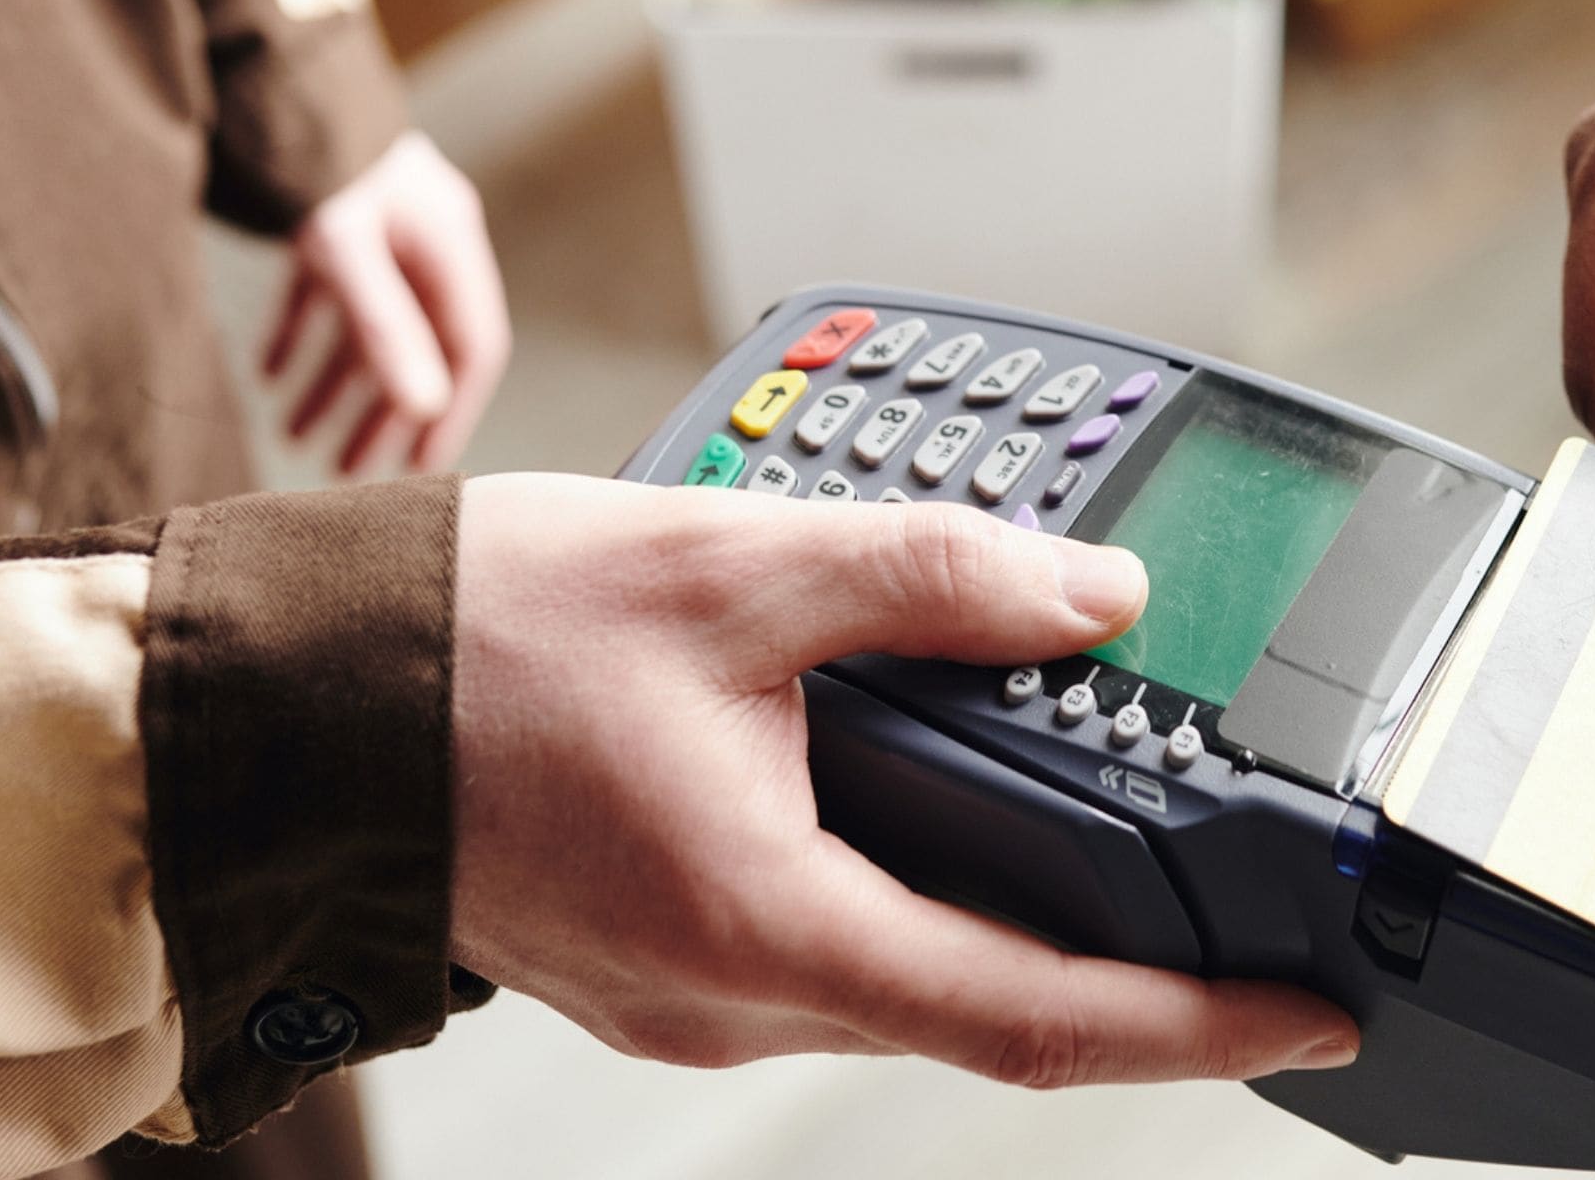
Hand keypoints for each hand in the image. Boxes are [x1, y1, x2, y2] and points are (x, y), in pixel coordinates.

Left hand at [264, 132, 510, 475]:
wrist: (265, 64)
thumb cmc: (317, 152)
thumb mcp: (348, 246)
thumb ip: (385, 326)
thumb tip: (424, 408)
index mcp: (448, 246)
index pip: (470, 348)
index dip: (450, 412)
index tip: (421, 469)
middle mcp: (423, 241)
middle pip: (418, 345)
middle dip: (382, 412)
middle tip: (349, 472)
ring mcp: (381, 231)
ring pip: (369, 325)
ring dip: (336, 383)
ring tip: (297, 437)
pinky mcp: (335, 220)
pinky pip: (329, 294)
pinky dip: (304, 335)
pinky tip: (269, 374)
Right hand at [448, 476, 1360, 1084]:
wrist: (286, 702)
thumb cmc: (469, 647)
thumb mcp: (728, 566)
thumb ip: (932, 577)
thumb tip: (1094, 597)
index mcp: (766, 927)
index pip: (1037, 1020)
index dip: (1195, 1028)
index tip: (1308, 1014)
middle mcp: (730, 1000)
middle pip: (988, 1010)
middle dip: (1129, 970)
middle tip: (1237, 899)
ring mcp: (688, 996)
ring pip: (907, 981)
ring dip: (1014, 920)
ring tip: (1110, 827)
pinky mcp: (659, 961)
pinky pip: (829, 950)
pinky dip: (914, 892)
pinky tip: (939, 799)